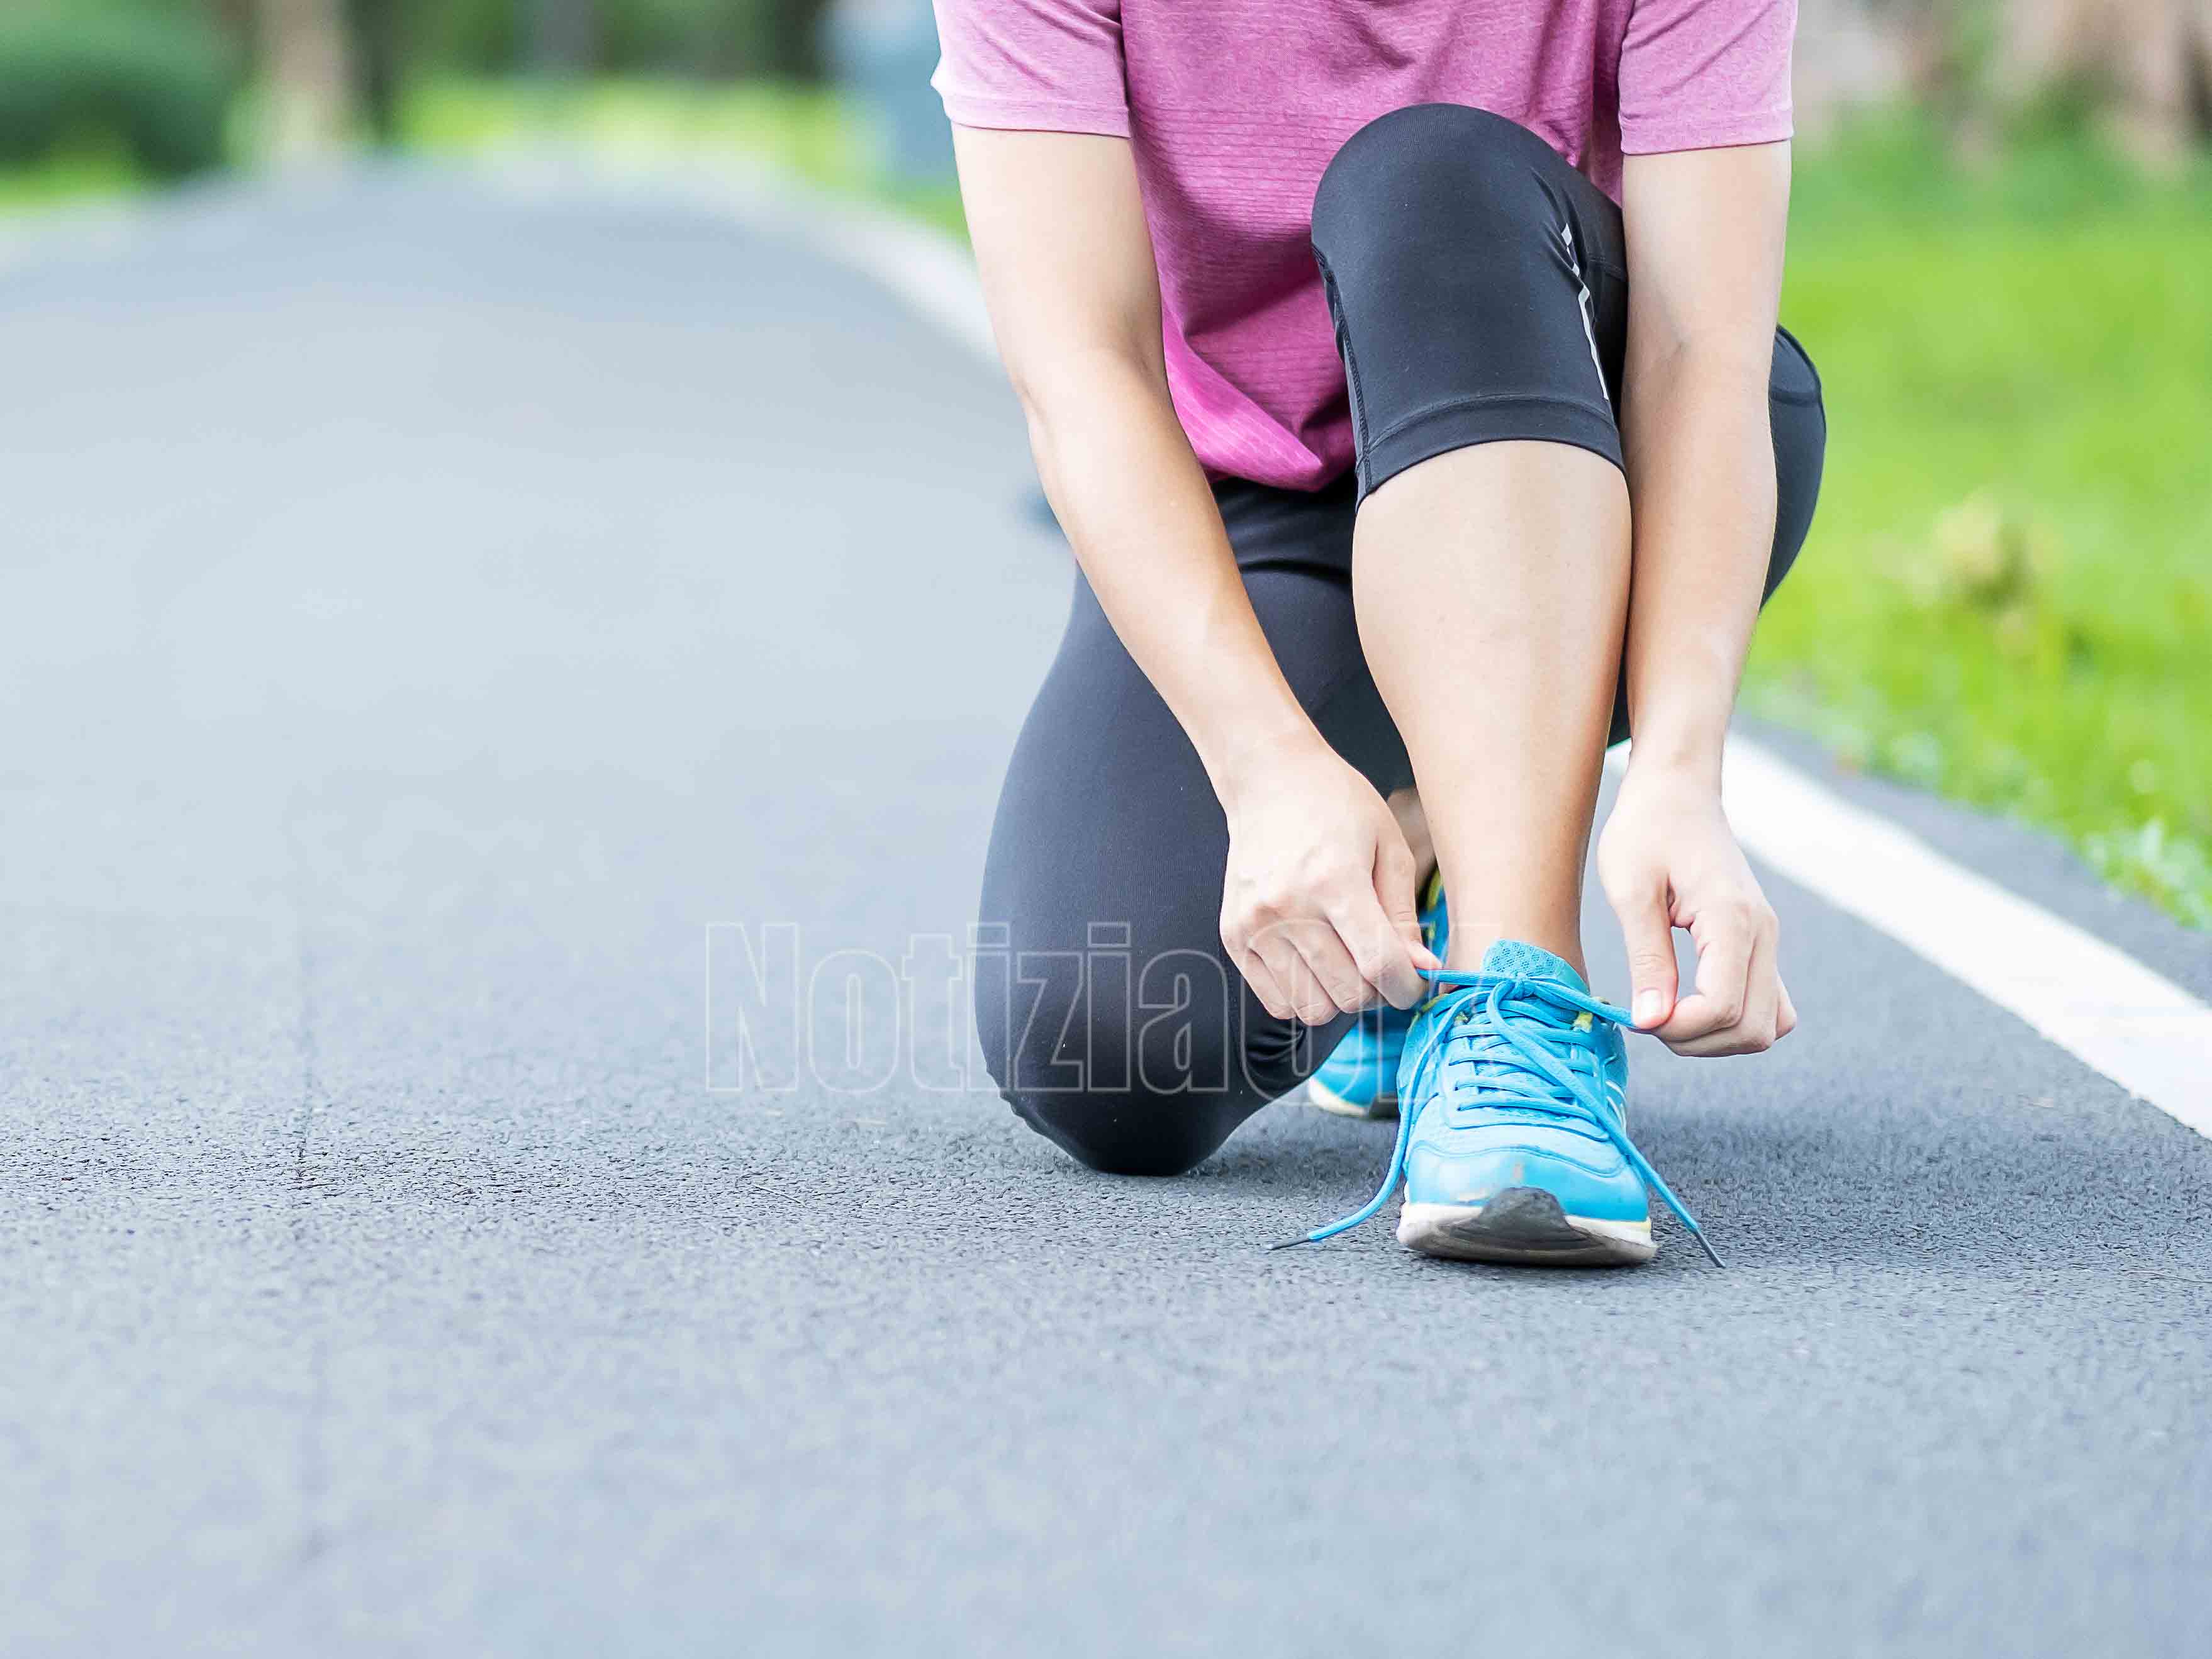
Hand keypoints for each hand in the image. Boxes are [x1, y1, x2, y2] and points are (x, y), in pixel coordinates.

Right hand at [1218, 737, 1438, 1024]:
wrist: (1268, 780)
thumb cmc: (1335, 806)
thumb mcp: (1388, 847)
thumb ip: (1403, 915)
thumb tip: (1422, 971)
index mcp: (1335, 881)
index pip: (1379, 965)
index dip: (1408, 987)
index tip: (1414, 982)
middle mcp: (1288, 907)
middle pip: (1348, 994)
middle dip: (1376, 991)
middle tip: (1379, 964)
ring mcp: (1254, 925)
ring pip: (1312, 1008)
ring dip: (1339, 996)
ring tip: (1344, 961)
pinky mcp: (1233, 936)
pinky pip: (1277, 1002)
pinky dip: (1303, 995)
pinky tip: (1313, 962)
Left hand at [1596, 764, 1796, 1055]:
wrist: (1676, 791)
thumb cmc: (1646, 830)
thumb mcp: (1630, 890)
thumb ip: (1646, 959)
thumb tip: (1650, 1022)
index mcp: (1733, 918)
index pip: (1723, 1008)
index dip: (1679, 1028)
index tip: (1637, 1014)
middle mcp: (1764, 933)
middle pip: (1753, 1029)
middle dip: (1697, 1040)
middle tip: (1647, 1015)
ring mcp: (1769, 939)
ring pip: (1770, 1025)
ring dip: (1719, 1038)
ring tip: (1666, 1011)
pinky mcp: (1761, 943)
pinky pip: (1769, 1004)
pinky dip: (1735, 1019)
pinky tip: (1689, 1003)